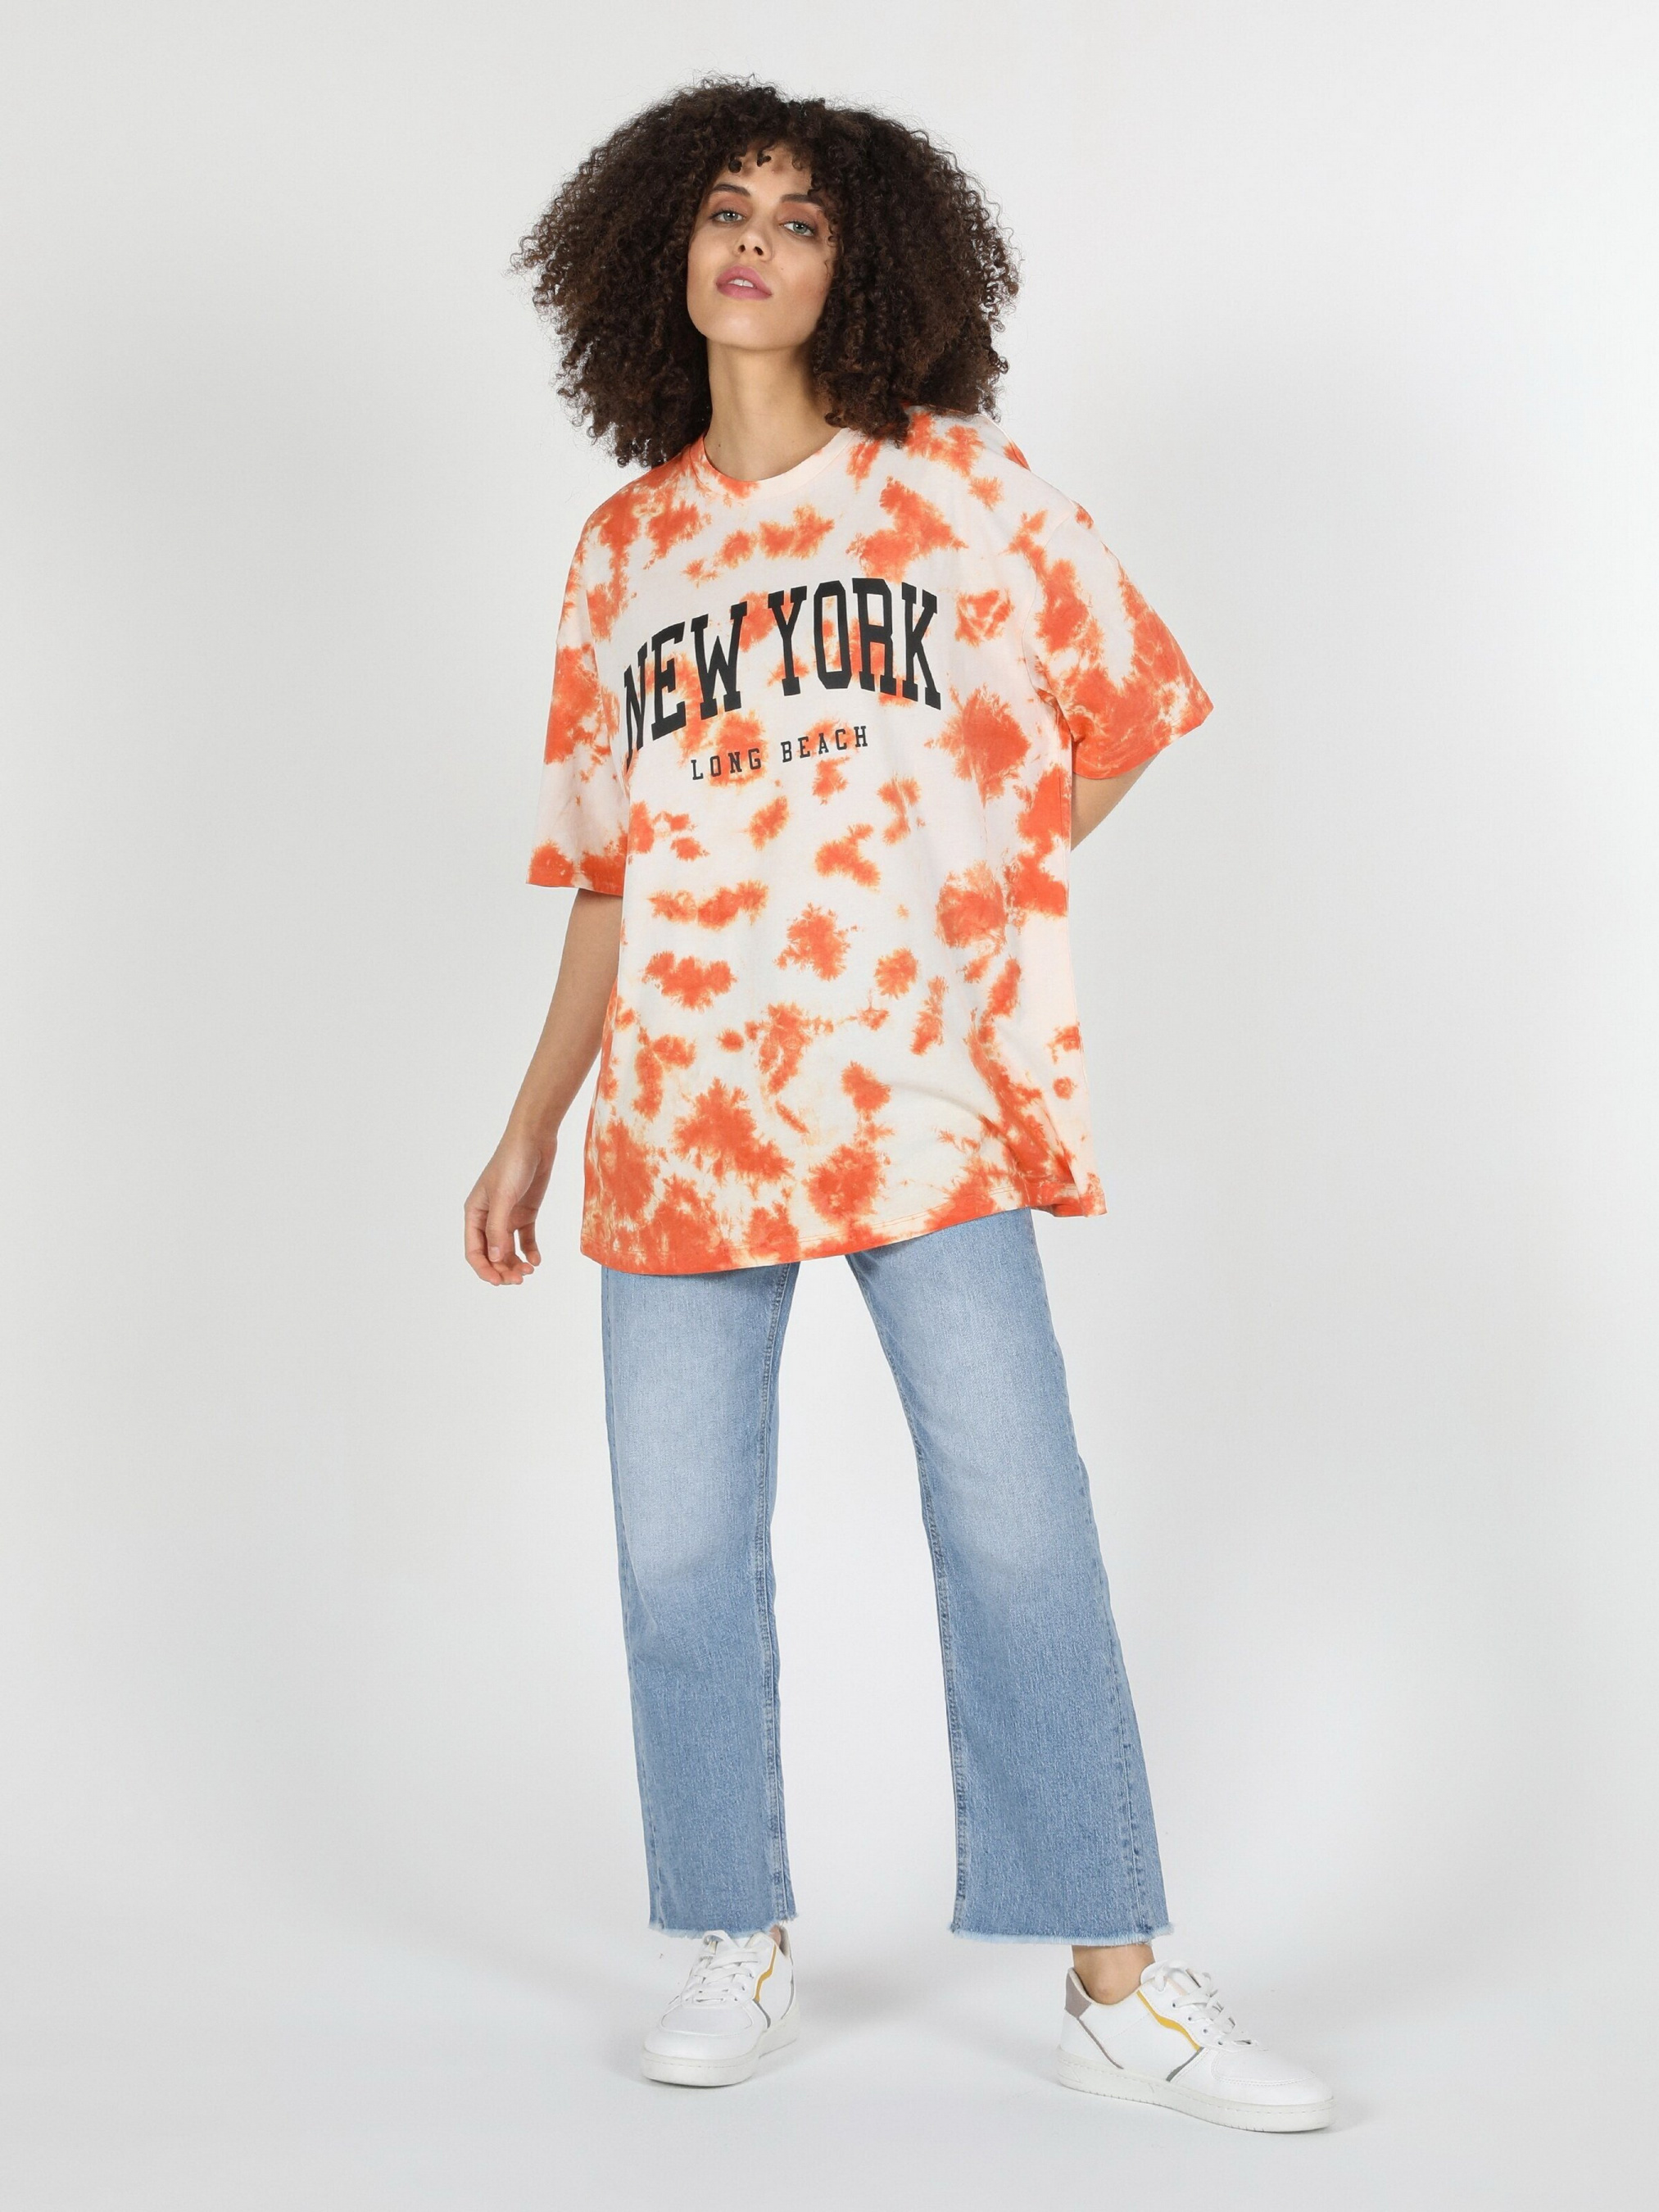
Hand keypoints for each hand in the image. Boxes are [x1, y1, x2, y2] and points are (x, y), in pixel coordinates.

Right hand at [464, 1128, 554, 1284]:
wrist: (534, 1140)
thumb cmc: (512, 1163)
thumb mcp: (504, 1197)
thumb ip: (498, 1228)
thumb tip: (495, 1259)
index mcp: (474, 1213)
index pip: (474, 1250)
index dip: (484, 1269)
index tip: (499, 1282)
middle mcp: (488, 1217)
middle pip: (491, 1254)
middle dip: (502, 1270)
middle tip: (519, 1280)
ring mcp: (507, 1216)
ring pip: (507, 1249)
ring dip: (515, 1263)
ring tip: (529, 1271)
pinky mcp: (525, 1212)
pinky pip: (524, 1239)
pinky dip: (529, 1251)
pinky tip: (536, 1260)